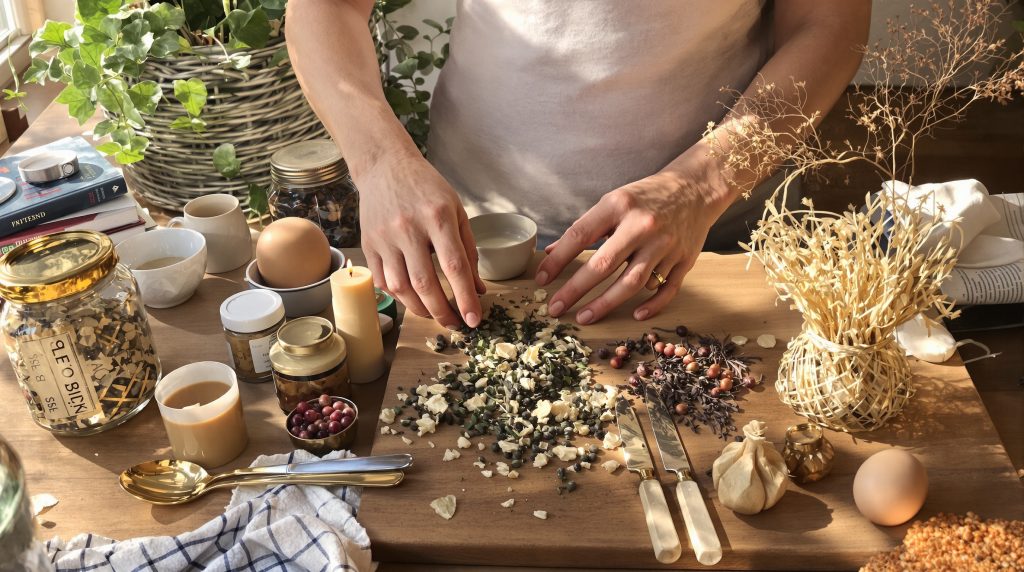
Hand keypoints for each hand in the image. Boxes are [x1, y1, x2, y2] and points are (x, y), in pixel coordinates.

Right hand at [358, 150, 485, 328]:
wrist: (385, 166)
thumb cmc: (427, 188)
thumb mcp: (456, 211)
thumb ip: (468, 250)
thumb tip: (478, 290)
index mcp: (438, 217)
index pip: (454, 266)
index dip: (465, 298)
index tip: (474, 320)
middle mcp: (409, 228)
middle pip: (425, 283)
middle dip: (442, 311)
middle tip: (455, 324)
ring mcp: (384, 237)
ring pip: (401, 287)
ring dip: (420, 309)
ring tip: (434, 314)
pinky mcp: (368, 243)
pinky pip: (383, 280)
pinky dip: (399, 296)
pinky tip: (412, 298)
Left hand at [536, 171, 731, 323]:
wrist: (697, 188)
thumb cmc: (648, 197)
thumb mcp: (613, 202)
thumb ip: (586, 228)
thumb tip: (553, 251)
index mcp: (619, 206)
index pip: (580, 236)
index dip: (557, 260)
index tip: (541, 279)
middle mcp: (642, 226)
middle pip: (603, 265)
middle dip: (575, 290)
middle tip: (554, 308)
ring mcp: (666, 245)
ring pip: (632, 282)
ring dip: (605, 304)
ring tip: (584, 317)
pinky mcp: (685, 259)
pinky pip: (666, 289)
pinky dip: (651, 305)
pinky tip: (635, 315)